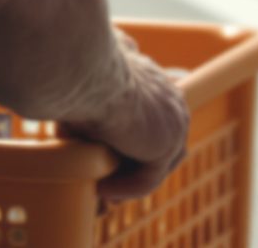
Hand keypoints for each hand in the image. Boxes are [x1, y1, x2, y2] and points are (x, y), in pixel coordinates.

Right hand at [61, 31, 189, 202]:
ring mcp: (175, 124)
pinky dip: (124, 187)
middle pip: (161, 144)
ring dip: (129, 178)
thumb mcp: (93, 75)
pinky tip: (100, 188)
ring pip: (156, 163)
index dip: (133, 140)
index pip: (157, 119)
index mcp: (160, 82)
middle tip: (104, 175)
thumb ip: (101, 85)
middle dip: (135, 163)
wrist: (89, 70)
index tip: (107, 152)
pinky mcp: (166, 146)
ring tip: (101, 185)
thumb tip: (82, 105)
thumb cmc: (83, 69)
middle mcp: (173, 101)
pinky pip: (147, 178)